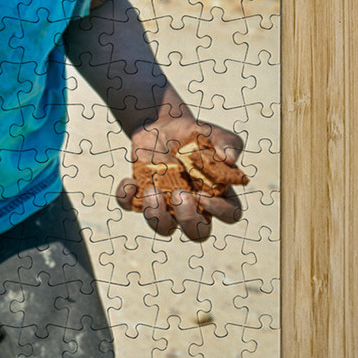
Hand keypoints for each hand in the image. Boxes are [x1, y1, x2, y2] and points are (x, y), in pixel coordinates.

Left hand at [116, 117, 245, 240]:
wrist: (163, 125)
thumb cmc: (194, 134)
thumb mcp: (212, 132)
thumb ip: (227, 142)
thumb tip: (230, 158)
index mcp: (217, 192)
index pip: (229, 214)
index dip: (220, 211)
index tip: (203, 193)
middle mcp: (193, 204)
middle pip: (197, 232)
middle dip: (188, 220)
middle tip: (179, 194)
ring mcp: (167, 203)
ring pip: (163, 228)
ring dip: (156, 215)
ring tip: (151, 189)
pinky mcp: (142, 195)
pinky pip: (132, 207)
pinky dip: (126, 199)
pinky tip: (130, 182)